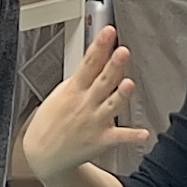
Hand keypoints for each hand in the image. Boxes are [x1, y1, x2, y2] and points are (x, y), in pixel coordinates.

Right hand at [19, 26, 149, 186]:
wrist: (43, 155)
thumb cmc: (51, 122)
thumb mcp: (60, 94)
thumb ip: (81, 77)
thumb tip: (96, 57)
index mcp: (74, 90)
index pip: (89, 63)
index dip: (99, 46)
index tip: (108, 32)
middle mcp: (85, 104)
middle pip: (102, 80)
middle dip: (113, 65)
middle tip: (123, 52)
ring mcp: (94, 121)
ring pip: (111, 105)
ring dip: (121, 95)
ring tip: (129, 84)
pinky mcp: (101, 139)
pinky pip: (119, 137)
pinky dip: (132, 136)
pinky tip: (143, 134)